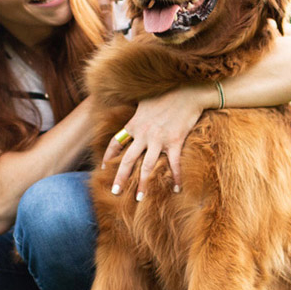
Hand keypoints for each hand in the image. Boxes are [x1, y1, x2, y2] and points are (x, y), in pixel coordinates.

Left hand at [102, 84, 213, 198]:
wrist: (187, 90)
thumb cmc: (166, 94)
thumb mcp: (144, 101)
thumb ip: (137, 113)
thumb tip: (131, 113)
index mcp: (134, 124)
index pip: (115, 143)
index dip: (109, 157)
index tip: (103, 168)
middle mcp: (143, 134)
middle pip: (128, 160)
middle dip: (120, 178)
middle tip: (115, 192)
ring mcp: (159, 139)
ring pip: (147, 166)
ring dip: (143, 184)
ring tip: (139, 199)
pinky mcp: (175, 141)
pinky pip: (174, 164)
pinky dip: (176, 177)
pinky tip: (176, 188)